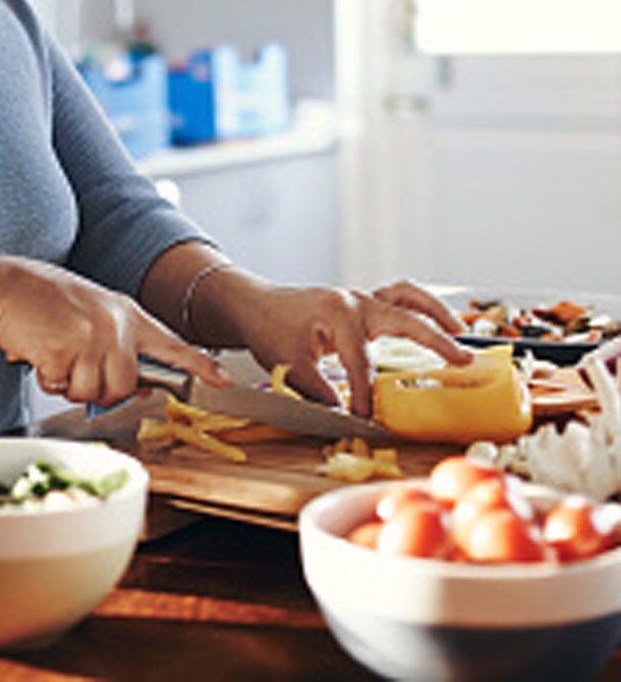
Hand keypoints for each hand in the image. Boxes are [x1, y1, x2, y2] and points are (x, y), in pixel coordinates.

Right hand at [0, 257, 230, 406]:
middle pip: (124, 385)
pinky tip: (39, 352)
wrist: (5, 286)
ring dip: (69, 383)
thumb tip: (142, 385)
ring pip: (94, 391)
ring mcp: (92, 337)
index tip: (224, 381)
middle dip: (98, 386)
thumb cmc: (43, 301)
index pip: (172, 343)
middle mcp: (115, 324)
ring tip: (54, 353)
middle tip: (73, 364)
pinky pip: (62, 387)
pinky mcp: (66, 350)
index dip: (199, 366)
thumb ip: (118, 344)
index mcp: (125, 312)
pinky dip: (47, 378)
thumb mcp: (92, 313)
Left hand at [215, 273, 473, 416]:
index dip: (366, 395)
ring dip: (435, 312)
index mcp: (337, 314)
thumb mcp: (288, 365)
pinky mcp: (360, 302)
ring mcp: (359, 298)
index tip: (367, 420)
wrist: (254, 304)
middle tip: (462, 361)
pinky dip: (419, 308)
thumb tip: (347, 419)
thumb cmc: (269, 329)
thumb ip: (319, 393)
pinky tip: (436, 324)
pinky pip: (397, 298)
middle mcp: (354, 301)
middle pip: (403, 318)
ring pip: (406, 296)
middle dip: (435, 339)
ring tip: (460, 332)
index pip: (361, 362)